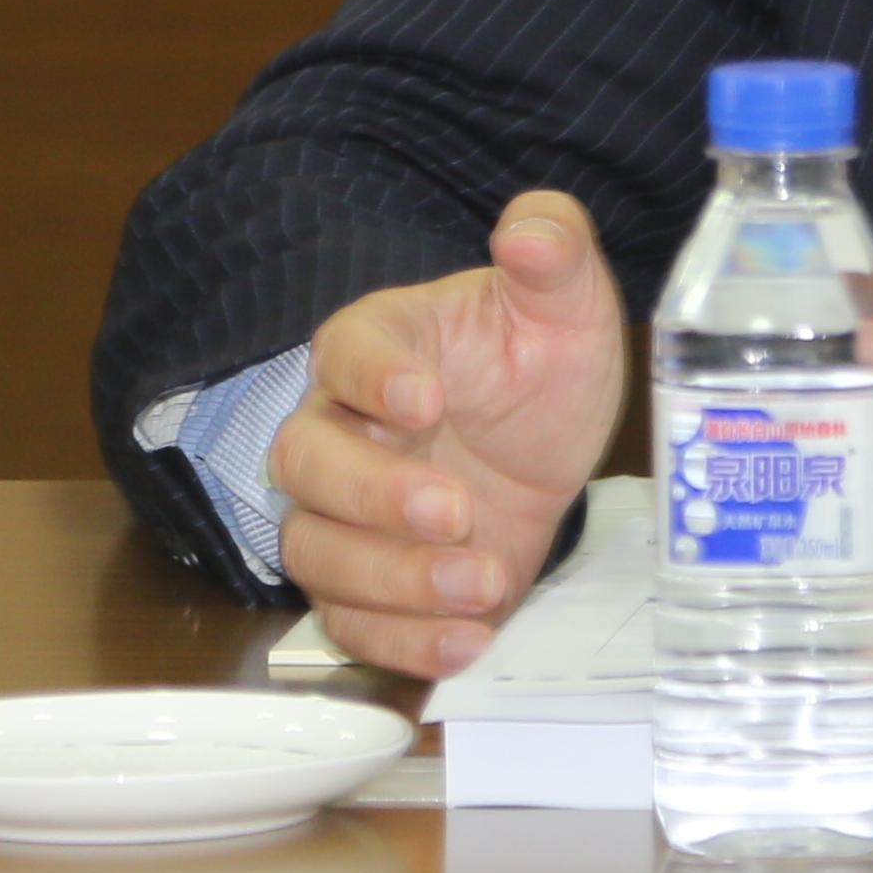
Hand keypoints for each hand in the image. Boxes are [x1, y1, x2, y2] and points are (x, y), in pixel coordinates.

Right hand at [271, 189, 628, 676]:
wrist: (547, 447)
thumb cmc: (540, 363)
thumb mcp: (568, 304)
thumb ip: (554, 249)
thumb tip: (527, 231)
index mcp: (380, 345)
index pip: (346, 351)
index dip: (372, 378)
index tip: (424, 400)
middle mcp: (342, 428)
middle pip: (304, 463)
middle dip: (373, 494)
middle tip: (455, 509)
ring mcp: (344, 513)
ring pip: (317, 552)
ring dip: (394, 578)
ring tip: (482, 580)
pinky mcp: (367, 584)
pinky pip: (349, 622)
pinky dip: (400, 641)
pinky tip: (466, 639)